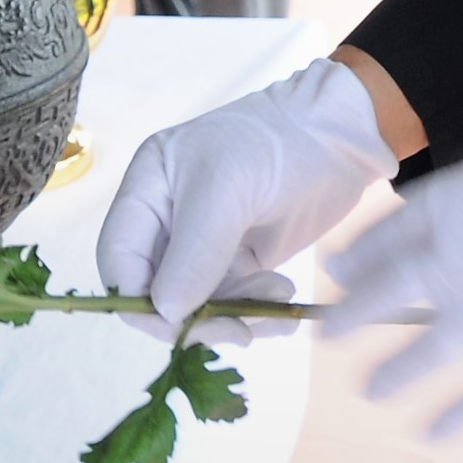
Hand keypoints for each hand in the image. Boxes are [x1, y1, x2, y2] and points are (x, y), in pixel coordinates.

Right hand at [96, 59, 396, 337]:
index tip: (179, 323)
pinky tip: (286, 305)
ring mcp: (205, 244)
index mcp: (147, 191)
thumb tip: (165, 312)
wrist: (342, 135)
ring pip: (198, 306)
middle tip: (240, 327)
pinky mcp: (241, 261)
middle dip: (194, 316)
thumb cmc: (277, 143)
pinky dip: (258, 313)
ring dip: (236, 315)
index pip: (119, 259)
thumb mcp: (228, 190)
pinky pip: (234, 304)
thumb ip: (194, 253)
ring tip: (279, 298)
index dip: (138, 299)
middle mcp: (168, 220)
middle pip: (156, 291)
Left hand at [327, 124, 462, 439]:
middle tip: (330, 332)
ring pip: (417, 355)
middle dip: (350, 315)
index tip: (342, 268)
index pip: (391, 232)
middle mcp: (462, 261)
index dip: (363, 253)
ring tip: (369, 390)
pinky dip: (452, 419)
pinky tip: (430, 434)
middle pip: (385, 294)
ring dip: (388, 376)